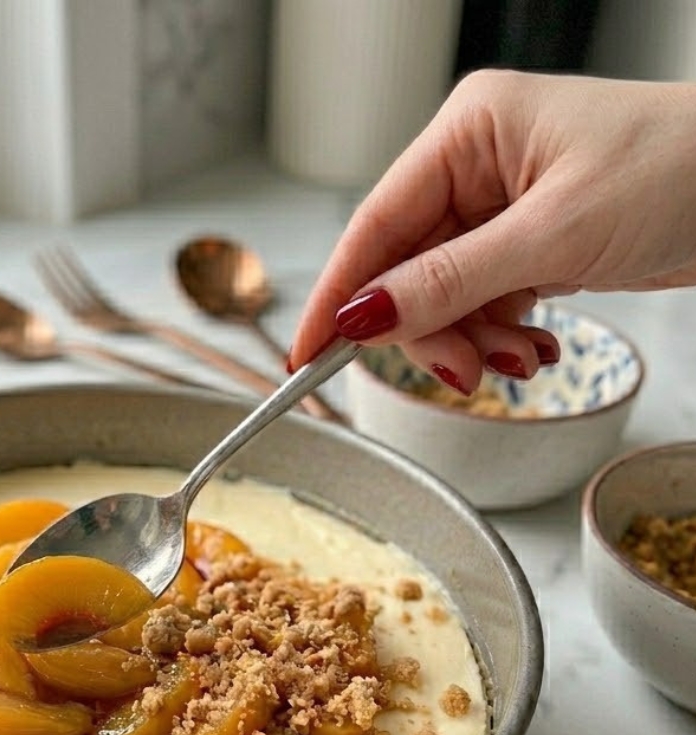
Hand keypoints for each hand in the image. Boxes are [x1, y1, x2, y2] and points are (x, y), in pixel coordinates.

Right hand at [290, 70, 695, 393]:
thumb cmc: (682, 170)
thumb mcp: (554, 234)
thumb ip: (448, 282)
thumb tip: (362, 318)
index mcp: (470, 131)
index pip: (376, 224)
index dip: (340, 295)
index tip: (307, 354)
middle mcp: (475, 165)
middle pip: (406, 272)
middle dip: (432, 331)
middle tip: (464, 372)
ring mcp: (500, 207)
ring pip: (441, 297)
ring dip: (472, 340)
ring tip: (519, 356)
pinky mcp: (525, 242)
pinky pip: (480, 304)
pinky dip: (499, 336)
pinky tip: (533, 345)